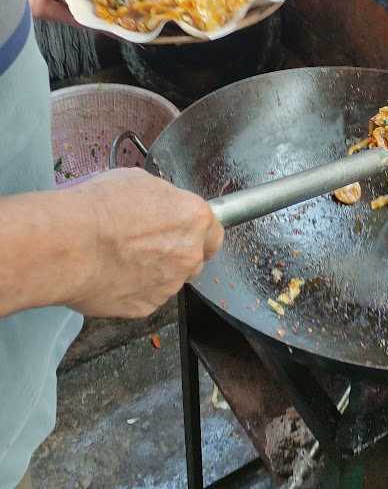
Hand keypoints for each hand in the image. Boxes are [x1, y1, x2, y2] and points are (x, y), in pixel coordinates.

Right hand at [67, 168, 223, 317]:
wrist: (71, 245)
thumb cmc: (100, 208)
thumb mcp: (139, 181)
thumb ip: (163, 199)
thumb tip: (161, 205)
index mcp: (193, 218)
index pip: (214, 230)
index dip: (198, 231)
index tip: (187, 231)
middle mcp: (188, 254)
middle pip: (194, 258)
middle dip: (177, 253)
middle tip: (148, 243)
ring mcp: (168, 285)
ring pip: (169, 280)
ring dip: (153, 271)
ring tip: (120, 256)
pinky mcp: (145, 307)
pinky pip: (145, 297)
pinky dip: (132, 288)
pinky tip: (111, 273)